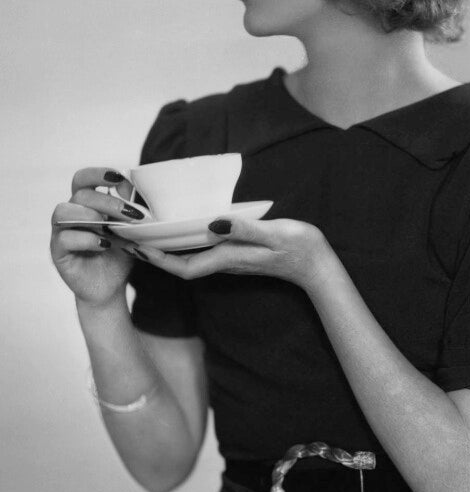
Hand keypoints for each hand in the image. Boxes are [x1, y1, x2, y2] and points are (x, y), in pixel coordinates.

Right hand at [50, 167, 145, 308]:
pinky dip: (87, 239)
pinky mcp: (58, 252)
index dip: (97, 174)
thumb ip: (129, 207)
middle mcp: (71, 214)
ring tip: (112, 228)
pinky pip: (65, 238)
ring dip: (91, 216)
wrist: (111, 286)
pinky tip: (105, 244)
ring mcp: (61, 232)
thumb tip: (133, 185)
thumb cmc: (120, 253)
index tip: (119, 177)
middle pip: (80, 194)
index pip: (83, 179)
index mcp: (86, 204)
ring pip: (64, 211)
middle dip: (108, 201)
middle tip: (132, 214)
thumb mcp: (130, 228)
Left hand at [127, 216, 336, 292]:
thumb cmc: (298, 247)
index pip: (183, 267)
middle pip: (180, 264)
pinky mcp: (238, 253)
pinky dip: (186, 243)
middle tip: (130, 238)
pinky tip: (181, 231)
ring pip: (190, 258)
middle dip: (154, 254)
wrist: (317, 264)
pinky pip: (203, 252)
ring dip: (167, 249)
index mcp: (228, 258)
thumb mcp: (273, 233)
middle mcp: (225, 262)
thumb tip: (212, 224)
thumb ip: (244, 230)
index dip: (157, 260)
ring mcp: (231, 259)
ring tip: (148, 233)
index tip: (136, 248)